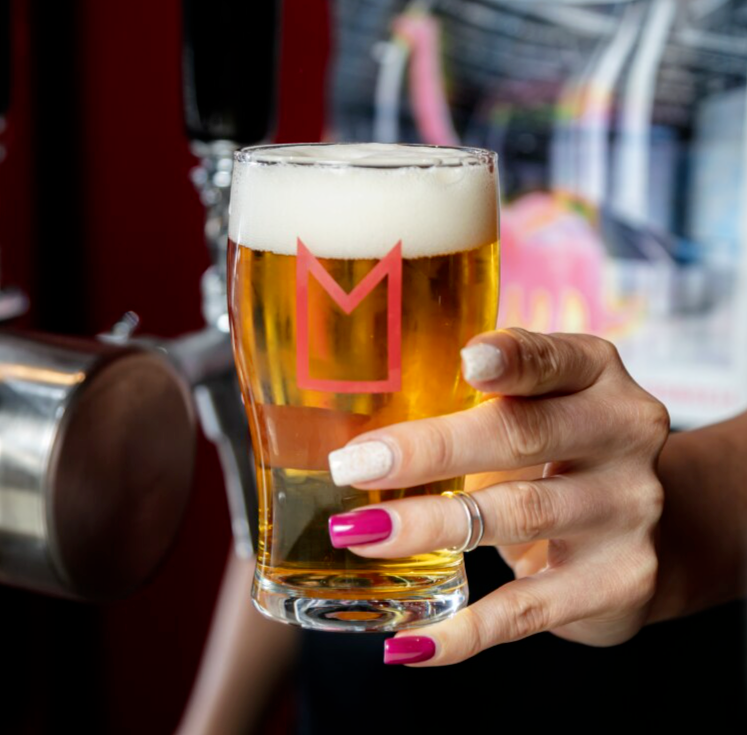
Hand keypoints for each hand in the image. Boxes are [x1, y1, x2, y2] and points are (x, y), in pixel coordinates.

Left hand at [325, 327, 668, 664]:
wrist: (648, 533)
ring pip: (518, 516)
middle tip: (352, 466)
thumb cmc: (554, 453)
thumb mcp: (531, 407)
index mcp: (595, 375)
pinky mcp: (619, 581)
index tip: (466, 358)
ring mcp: (626, 509)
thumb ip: (470, 399)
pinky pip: (528, 609)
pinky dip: (464, 630)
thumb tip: (353, 432)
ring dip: (429, 527)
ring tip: (359, 536)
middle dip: (431, 451)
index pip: (556, 358)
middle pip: (523, 435)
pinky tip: (409, 642)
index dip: (513, 357)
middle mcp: (623, 434)